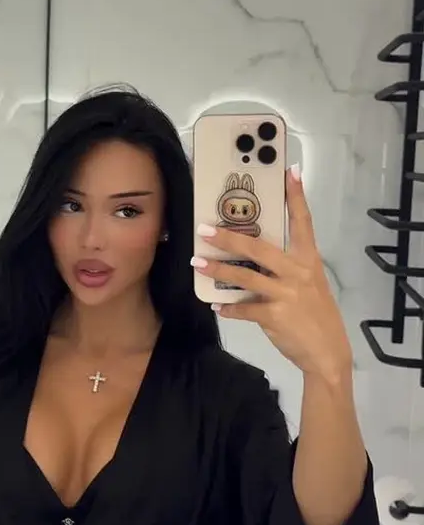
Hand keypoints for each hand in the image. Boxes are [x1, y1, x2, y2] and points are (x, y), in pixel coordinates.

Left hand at [193, 166, 352, 380]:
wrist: (328, 353)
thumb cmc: (316, 316)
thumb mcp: (310, 286)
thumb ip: (286, 270)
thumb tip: (253, 259)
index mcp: (308, 260)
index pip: (303, 222)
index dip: (296, 196)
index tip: (290, 171)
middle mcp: (298, 272)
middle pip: (259, 247)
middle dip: (229, 237)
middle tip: (205, 229)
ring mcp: (286, 294)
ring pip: (245, 276)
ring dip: (217, 270)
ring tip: (197, 263)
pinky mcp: (275, 316)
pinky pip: (244, 309)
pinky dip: (228, 307)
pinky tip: (216, 304)